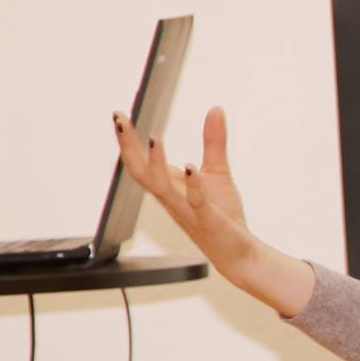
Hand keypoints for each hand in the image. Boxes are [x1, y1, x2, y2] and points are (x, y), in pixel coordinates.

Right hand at [113, 105, 259, 278]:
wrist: (239, 252)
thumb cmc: (222, 214)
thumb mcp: (217, 170)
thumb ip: (213, 141)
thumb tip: (215, 108)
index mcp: (170, 187)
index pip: (141, 162)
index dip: (128, 141)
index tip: (119, 115)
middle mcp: (172, 199)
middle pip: (141, 173)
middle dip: (129, 147)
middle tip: (120, 121)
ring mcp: (188, 211)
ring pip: (162, 189)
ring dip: (156, 164)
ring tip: (154, 138)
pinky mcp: (208, 220)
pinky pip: (196, 203)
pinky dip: (193, 185)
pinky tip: (192, 167)